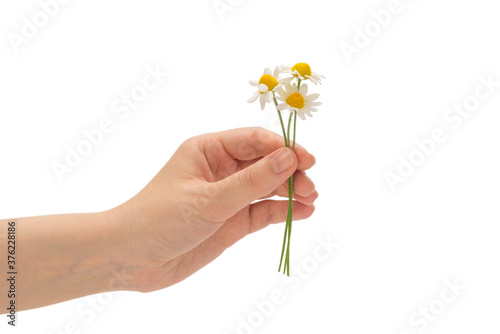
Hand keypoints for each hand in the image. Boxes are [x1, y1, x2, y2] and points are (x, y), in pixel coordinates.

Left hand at [108, 127, 317, 291]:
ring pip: (267, 187)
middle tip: (310, 186)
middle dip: (290, 172)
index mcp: (209, 150)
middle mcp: (221, 169)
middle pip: (265, 163)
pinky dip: (282, 211)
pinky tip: (302, 212)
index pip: (254, 140)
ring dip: (290, 191)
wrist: (132, 259)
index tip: (305, 160)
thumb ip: (250, 182)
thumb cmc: (159, 219)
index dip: (282, 148)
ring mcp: (228, 196)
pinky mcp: (231, 221)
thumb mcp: (208, 199)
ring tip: (311, 199)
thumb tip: (289, 158)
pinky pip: (262, 211)